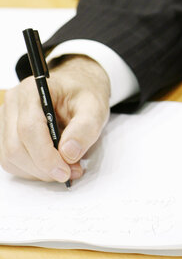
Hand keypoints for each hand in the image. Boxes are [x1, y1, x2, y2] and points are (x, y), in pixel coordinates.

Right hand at [0, 56, 110, 183]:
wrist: (78, 86)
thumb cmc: (85, 93)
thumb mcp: (95, 107)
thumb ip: (85, 128)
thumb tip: (69, 153)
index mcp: (33, 90)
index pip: (29, 129)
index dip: (45, 156)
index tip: (65, 171)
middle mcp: (14, 103)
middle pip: (16, 147)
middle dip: (43, 167)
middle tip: (71, 172)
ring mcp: (6, 119)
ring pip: (11, 157)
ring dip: (38, 171)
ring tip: (66, 167)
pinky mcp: (8, 133)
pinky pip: (12, 160)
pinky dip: (32, 169)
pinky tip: (53, 164)